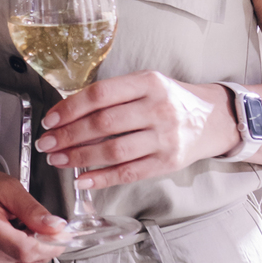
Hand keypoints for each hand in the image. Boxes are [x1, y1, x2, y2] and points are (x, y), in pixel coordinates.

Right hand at [0, 163, 67, 262]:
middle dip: (45, 244)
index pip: (26, 250)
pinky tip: (16, 240)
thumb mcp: (7, 186)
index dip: (51, 245)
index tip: (62, 234)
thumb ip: (32, 209)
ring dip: (34, 251)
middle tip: (40, 223)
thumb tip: (56, 226)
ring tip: (21, 229)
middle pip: (29, 260)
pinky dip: (25, 258)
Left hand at [34, 70, 237, 186]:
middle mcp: (158, 108)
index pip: (100, 94)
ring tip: (58, 160)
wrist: (214, 119)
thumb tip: (68, 113)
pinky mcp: (168, 162)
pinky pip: (128, 173)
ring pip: (113, 151)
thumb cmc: (172, 100)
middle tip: (46, 143)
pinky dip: (102, 178)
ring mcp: (165, 137)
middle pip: (103, 124)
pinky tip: (82, 180)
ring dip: (79, 158)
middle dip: (69, 136)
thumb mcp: (148, 84)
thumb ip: (114, 95)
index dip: (70, 108)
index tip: (50, 120)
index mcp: (149, 82)